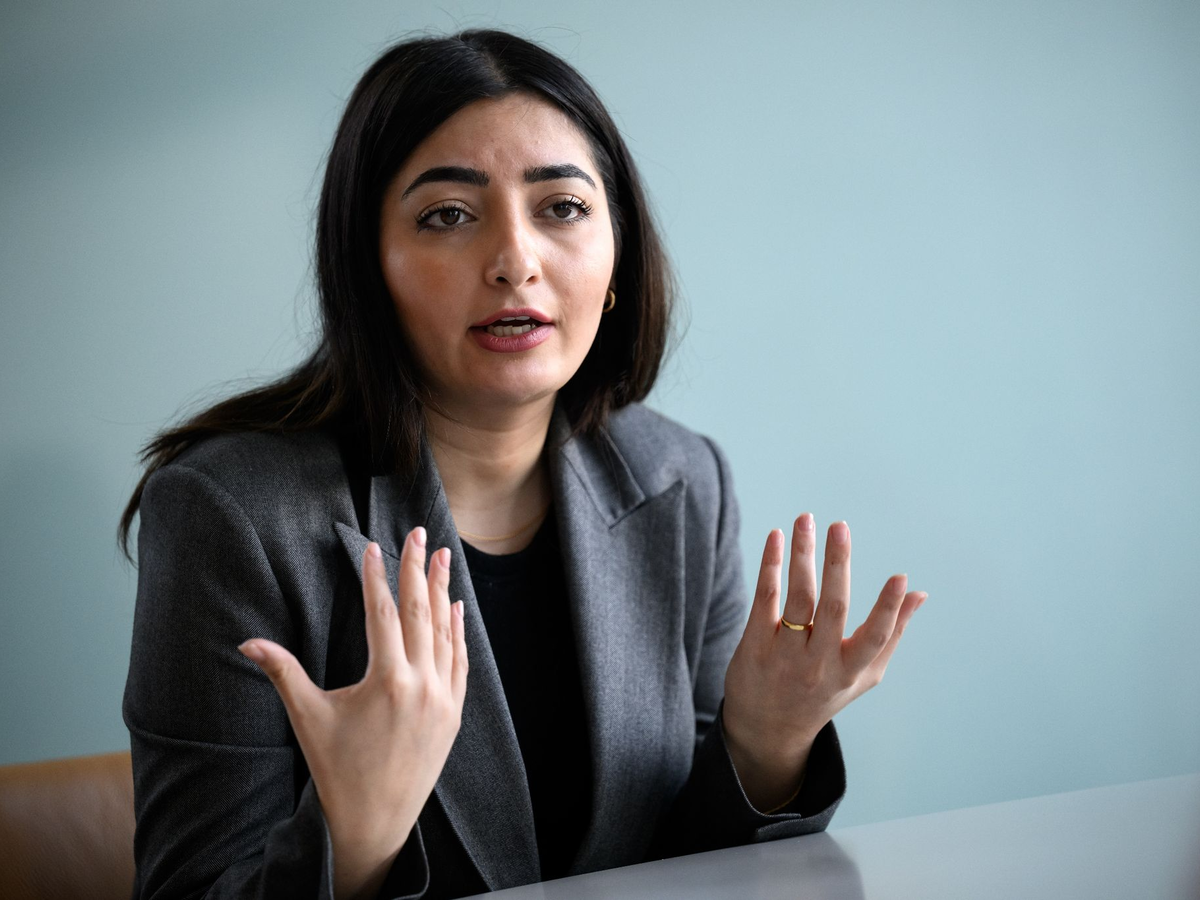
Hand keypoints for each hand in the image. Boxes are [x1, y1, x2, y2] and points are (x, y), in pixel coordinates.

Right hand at [237, 526, 467, 899]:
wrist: (376, 821)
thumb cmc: (337, 771)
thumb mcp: (308, 718)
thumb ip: (282, 673)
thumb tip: (244, 642)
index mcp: (387, 681)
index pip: (383, 613)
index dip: (376, 577)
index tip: (372, 546)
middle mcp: (422, 684)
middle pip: (422, 612)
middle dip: (419, 569)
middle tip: (422, 533)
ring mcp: (444, 698)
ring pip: (446, 632)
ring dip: (444, 592)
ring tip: (443, 557)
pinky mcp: (454, 712)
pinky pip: (460, 661)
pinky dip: (458, 631)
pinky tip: (457, 607)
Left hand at [722, 514, 924, 811]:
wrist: (768, 729)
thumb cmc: (824, 693)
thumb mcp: (862, 675)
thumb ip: (891, 634)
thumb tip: (919, 593)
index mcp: (850, 669)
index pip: (875, 637)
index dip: (890, 609)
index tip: (900, 576)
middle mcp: (818, 664)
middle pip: (832, 608)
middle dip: (837, 564)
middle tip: (840, 526)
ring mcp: (784, 655)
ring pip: (797, 598)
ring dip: (802, 555)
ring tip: (806, 519)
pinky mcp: (754, 645)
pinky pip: (764, 599)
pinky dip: (770, 566)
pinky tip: (775, 538)